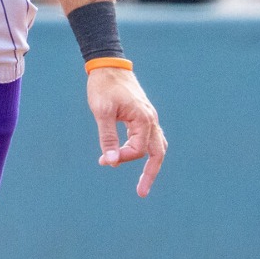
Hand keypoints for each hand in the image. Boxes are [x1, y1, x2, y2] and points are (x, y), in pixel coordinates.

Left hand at [87, 67, 165, 196]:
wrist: (108, 65)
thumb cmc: (103, 87)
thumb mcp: (102, 113)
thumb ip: (108, 138)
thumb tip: (111, 162)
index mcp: (143, 119)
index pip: (138, 150)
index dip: (122, 158)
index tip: (104, 159)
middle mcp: (151, 120)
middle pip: (157, 153)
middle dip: (150, 174)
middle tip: (141, 193)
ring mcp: (149, 118)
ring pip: (157, 146)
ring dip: (151, 163)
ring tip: (142, 182)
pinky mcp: (143, 116)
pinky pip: (150, 138)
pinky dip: (145, 150)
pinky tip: (134, 157)